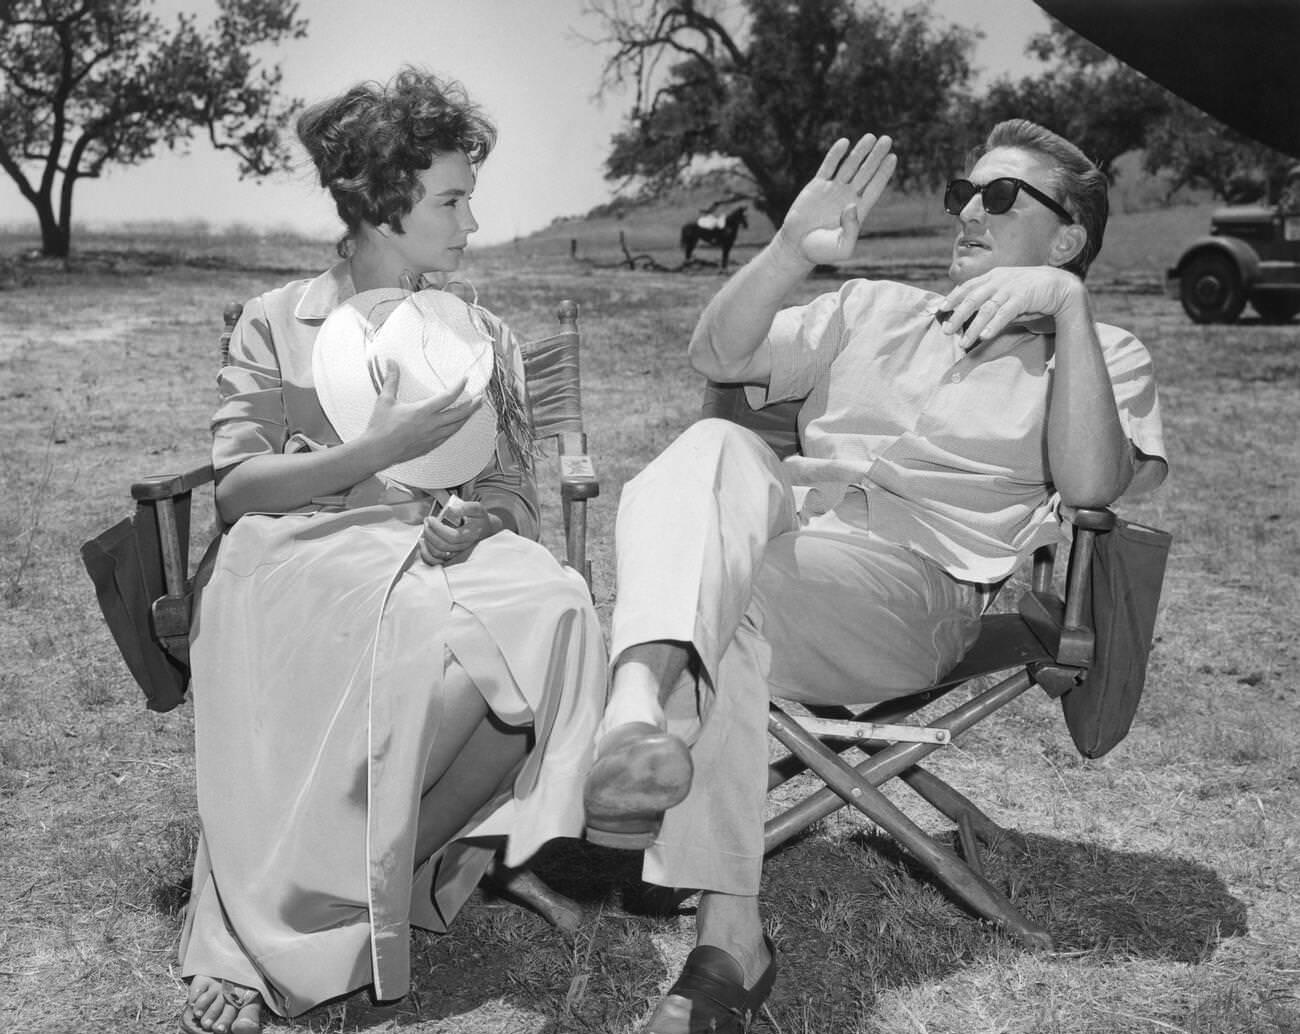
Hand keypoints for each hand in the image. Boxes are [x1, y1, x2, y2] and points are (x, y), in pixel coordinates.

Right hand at [361, 361, 481, 468]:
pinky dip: (455, 429)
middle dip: (472, 405)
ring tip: (472, 410)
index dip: (459, 387)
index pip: (447, 397)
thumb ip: (392, 380)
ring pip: (456, 427)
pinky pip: (448, 436)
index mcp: (422, 411)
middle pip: (459, 414)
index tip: (465, 380)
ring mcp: (432, 437)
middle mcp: (431, 425)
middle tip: (480, 398)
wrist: (377, 451)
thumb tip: (392, 363)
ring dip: (466, 417)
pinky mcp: (430, 446)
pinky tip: (456, 425)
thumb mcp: (385, 400)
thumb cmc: (380, 427)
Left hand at [418, 499, 498, 565]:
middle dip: (430, 533)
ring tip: (425, 530)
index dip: (438, 529)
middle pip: (443, 546)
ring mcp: (457, 553)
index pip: (452, 536)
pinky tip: (423, 544)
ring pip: (439, 554)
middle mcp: (464, 547)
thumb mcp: (477, 509)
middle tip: (427, 522)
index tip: (431, 519)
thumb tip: (451, 510)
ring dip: (427, 542)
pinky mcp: (451, 557)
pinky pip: (436, 561)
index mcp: (470, 535)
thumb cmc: (479, 519)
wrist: (486, 530)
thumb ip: (465, 507)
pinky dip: (426, 554)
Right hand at [777, 134, 896, 264]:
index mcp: (858, 210)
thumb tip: (852, 205)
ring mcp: (833, 190)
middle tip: (887, 139)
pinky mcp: (816, 186)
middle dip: (876, 156)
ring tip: (871, 137)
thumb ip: (851, 230)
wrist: (796, 247)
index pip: (874, 187)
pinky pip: (828, 166)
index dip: (884, 172)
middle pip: (866, 172)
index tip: (893, 157)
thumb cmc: (821, 251)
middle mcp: (848, 197)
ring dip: (860, 151)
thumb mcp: (842, 247)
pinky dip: (836, 154)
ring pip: (850, 166)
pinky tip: (845, 142)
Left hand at [937, 266, 1084, 350]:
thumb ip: (991, 302)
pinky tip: (984, 336)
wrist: (1060, 286)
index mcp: (993, 276)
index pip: (967, 286)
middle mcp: (999, 280)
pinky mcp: (1023, 297)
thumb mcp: (1007, 293)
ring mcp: (1011, 288)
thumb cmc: (1031, 292)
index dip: (953, 297)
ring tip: (963, 342)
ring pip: (986, 308)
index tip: (941, 310)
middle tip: (946, 330)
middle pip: (972, 298)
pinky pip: (1004, 313)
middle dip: (957, 315)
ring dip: (973, 327)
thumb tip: (972, 317)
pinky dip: (993, 325)